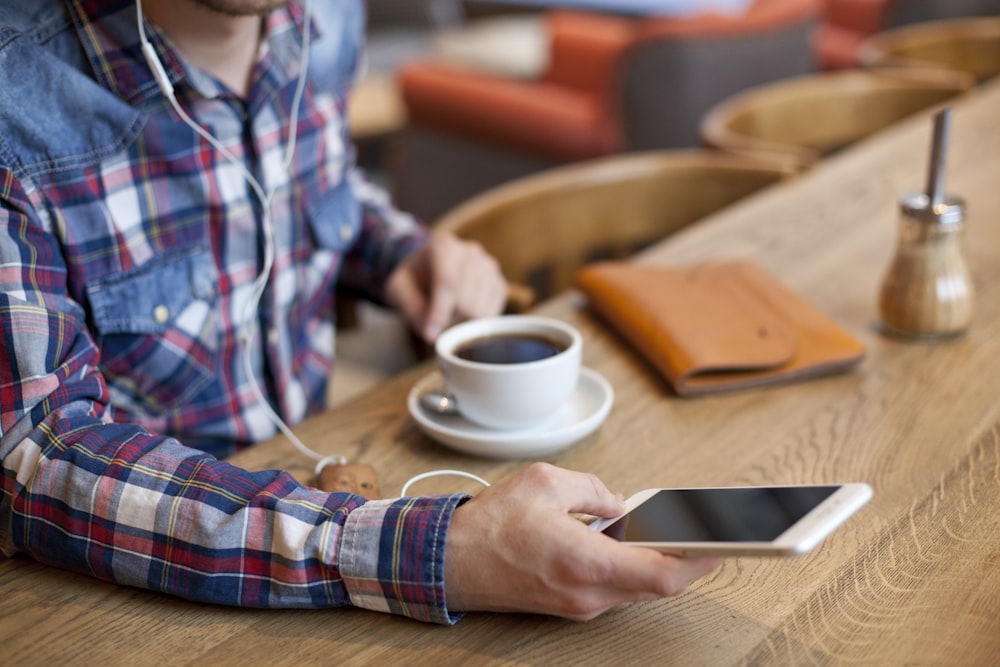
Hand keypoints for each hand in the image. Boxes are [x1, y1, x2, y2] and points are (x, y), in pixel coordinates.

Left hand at [386, 230, 506, 341]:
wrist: (430, 269)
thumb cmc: (414, 279)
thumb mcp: (399, 289)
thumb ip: (411, 308)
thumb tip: (431, 333)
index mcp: (443, 246)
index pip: (448, 283)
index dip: (439, 313)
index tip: (430, 335)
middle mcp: (471, 252)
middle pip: (467, 301)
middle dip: (449, 320)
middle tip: (435, 321)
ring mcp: (489, 268)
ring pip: (481, 311)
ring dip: (462, 323)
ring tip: (448, 314)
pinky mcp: (499, 284)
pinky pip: (492, 315)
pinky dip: (476, 323)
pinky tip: (462, 314)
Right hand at [444, 463, 721, 619]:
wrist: (449, 562)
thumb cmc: (489, 527)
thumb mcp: (545, 483)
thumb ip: (593, 490)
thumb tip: (618, 503)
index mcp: (586, 561)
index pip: (662, 575)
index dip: (701, 562)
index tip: (723, 545)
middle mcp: (587, 593)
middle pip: (657, 585)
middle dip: (685, 558)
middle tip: (704, 531)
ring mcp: (579, 604)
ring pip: (637, 587)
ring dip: (655, 561)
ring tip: (670, 530)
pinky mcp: (570, 605)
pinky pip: (614, 588)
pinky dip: (629, 566)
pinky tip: (630, 542)